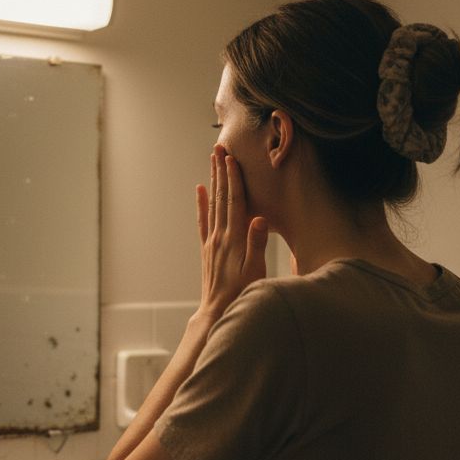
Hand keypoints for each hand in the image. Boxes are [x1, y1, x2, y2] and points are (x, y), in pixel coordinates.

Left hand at [195, 145, 268, 320]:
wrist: (216, 311)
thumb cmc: (240, 294)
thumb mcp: (254, 271)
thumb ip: (257, 244)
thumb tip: (259, 218)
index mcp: (234, 238)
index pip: (234, 201)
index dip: (233, 179)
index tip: (231, 158)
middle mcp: (220, 236)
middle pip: (221, 197)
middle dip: (220, 172)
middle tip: (218, 148)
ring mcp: (212, 241)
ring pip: (212, 204)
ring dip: (213, 181)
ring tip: (212, 161)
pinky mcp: (208, 249)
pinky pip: (204, 220)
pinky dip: (202, 204)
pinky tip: (200, 190)